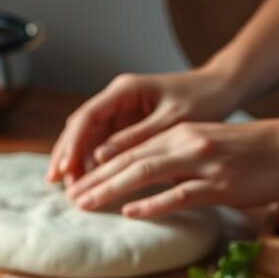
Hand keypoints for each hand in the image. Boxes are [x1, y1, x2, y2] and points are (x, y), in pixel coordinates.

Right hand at [46, 68, 241, 183]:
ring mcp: (120, 112)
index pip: (87, 117)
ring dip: (76, 161)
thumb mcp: (171, 121)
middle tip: (55, 182)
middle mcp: (117, 98)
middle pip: (79, 127)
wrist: (223, 90)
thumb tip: (99, 158)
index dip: (73, 144)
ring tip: (69, 187)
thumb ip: (135, 138)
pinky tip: (87, 182)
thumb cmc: (203, 100)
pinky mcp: (128, 125)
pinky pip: (102, 145)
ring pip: (87, 137)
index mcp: (125, 90)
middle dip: (66, 154)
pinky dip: (93, 163)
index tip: (65, 168)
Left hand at [64, 119, 278, 217]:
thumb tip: (141, 179)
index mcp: (179, 133)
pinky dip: (152, 203)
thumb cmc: (250, 151)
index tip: (75, 181)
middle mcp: (185, 143)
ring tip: (86, 203)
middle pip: (129, 160)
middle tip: (69, 196)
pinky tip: (130, 212)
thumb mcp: (205, 145)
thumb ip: (174, 158)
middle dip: (95, 178)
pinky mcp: (219, 184)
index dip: (98, 165)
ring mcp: (202, 164)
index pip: (129, 149)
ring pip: (146, 174)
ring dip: (111, 189)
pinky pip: (179, 194)